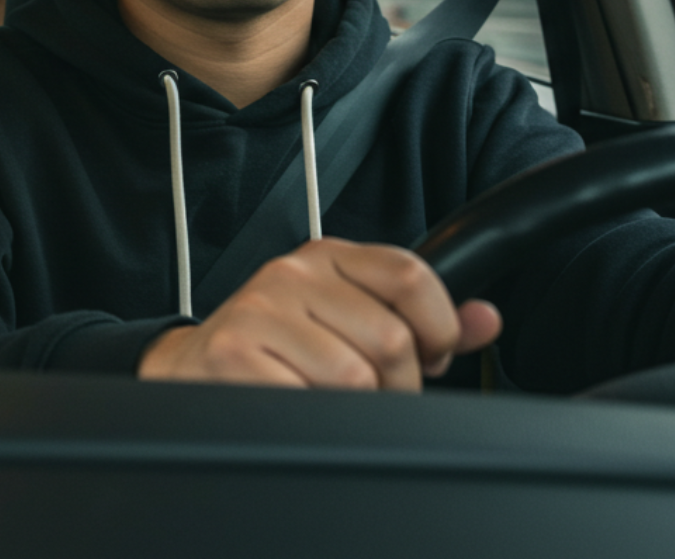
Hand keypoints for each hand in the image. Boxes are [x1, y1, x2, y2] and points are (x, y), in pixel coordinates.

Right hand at [137, 237, 501, 391]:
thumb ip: (419, 318)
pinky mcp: (235, 352)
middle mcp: (290, 274)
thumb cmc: (273, 348)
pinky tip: (294, 406)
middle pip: (391, 338)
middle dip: (397, 386)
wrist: (189, 371)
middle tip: (372, 396)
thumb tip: (486, 319)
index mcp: (324, 257)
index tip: (428, 356)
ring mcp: (259, 310)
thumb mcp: (344, 317)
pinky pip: (309, 399)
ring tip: (327, 402)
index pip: (410, 276)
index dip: (437, 328)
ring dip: (354, 409)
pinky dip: (313, 416)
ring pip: (355, 376)